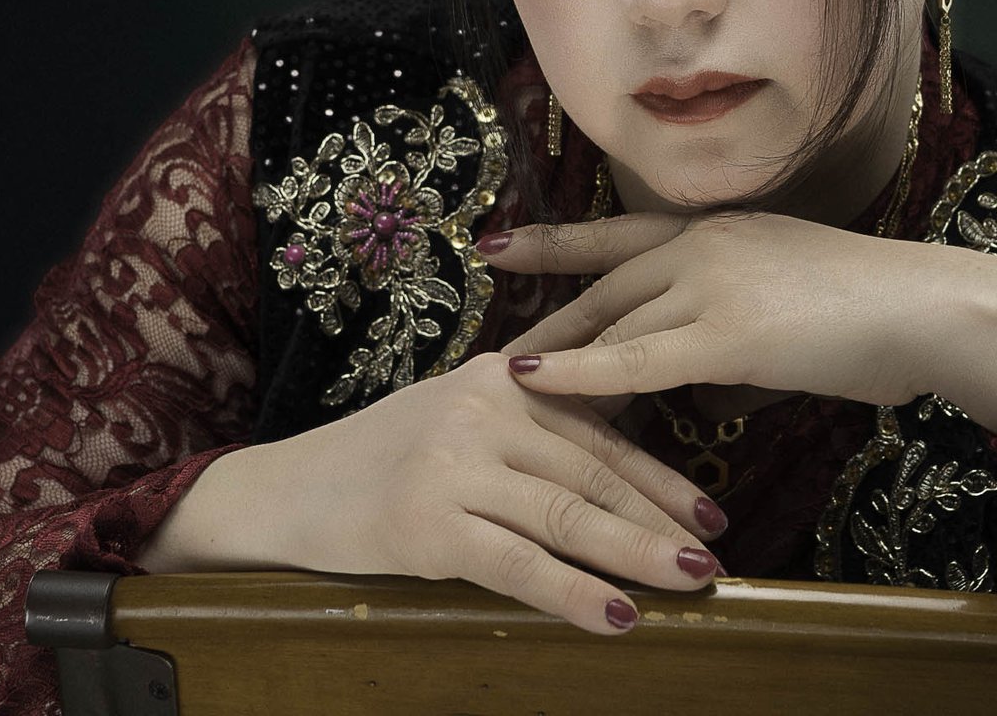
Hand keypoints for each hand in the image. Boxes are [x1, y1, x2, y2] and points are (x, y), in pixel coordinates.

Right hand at [136, 353, 726, 633]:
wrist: (280, 495)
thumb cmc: (376, 464)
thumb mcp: (456, 419)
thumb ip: (525, 430)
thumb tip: (612, 467)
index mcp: (501, 378)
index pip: (599, 431)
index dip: (660, 477)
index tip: (710, 513)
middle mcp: (484, 409)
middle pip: (594, 472)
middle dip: (662, 518)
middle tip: (716, 557)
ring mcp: (455, 464)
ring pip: (569, 514)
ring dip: (638, 553)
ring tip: (692, 581)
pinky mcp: (428, 523)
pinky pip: (519, 564)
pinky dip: (574, 593)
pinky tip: (617, 617)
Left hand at [485, 212, 996, 423]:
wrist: (928, 310)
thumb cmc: (876, 320)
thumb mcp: (789, 313)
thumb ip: (732, 339)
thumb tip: (697, 391)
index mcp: (723, 232)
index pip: (620, 236)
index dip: (557, 243)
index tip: (501, 245)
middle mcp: (707, 244)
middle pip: (605, 282)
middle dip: (547, 317)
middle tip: (490, 345)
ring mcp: (714, 283)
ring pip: (614, 322)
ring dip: (558, 357)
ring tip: (506, 386)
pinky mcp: (727, 333)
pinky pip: (635, 359)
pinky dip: (578, 374)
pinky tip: (531, 383)